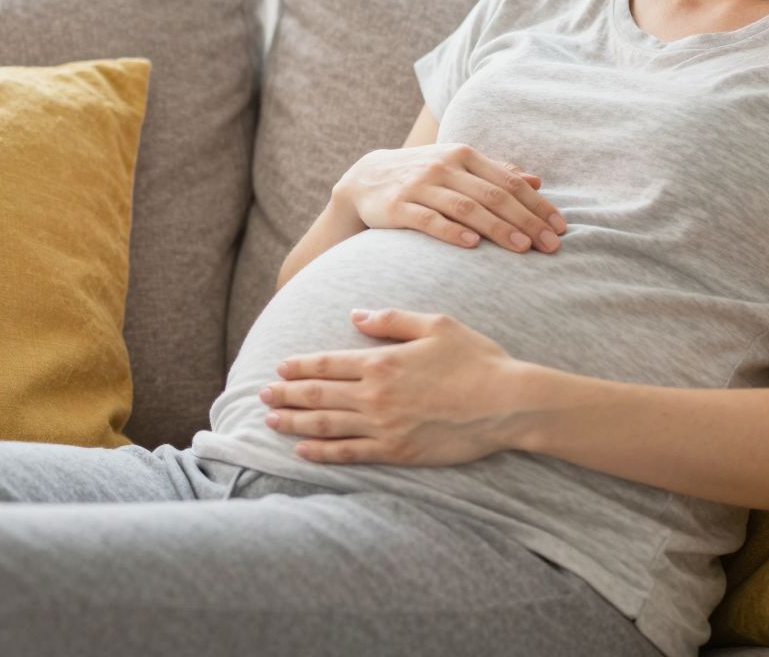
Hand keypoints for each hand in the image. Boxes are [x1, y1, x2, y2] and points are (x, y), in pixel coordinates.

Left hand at [260, 308, 529, 465]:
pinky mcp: (397, 452)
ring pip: (327, 426)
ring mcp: (384, 426)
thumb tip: (357, 316)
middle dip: (286, 395)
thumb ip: (392, 320)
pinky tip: (304, 450)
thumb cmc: (476, 359)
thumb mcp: (436, 325)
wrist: (506, 403)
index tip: (279, 369)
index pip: (328, 364)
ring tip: (271, 421)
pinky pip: (350, 453)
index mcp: (382, 361)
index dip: (300, 367)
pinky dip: (322, 452)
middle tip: (261, 395)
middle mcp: (376, 395)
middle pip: (318, 396)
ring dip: (295, 423)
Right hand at [334, 144, 566, 253]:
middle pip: (494, 195)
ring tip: (522, 248)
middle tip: (550, 245)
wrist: (365, 179)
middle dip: (526, 221)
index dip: (537, 205)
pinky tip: (472, 245)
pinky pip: (428, 219)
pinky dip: (451, 231)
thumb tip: (536, 180)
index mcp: (464, 155)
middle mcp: (444, 166)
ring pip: (466, 207)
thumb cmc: (423, 175)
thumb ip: (496, 172)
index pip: (509, 182)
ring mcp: (420, 185)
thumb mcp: (458, 166)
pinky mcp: (397, 206)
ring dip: (497, 228)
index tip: (560, 228)